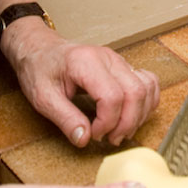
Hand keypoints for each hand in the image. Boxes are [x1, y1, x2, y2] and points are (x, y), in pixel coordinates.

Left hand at [1, 17, 159, 146]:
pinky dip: (147, 102)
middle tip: (110, 138)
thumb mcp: (42, 97)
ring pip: (146, 88)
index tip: (94, 135)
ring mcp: (117, 60)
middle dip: (127, 123)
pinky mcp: (122, 66)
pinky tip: (133, 115)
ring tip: (120, 130)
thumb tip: (84, 139)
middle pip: (135, 92)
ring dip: (139, 115)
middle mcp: (106, 58)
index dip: (107, 123)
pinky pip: (148, 82)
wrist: (40, 49)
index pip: (112, 96)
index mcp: (85, 62)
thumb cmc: (40, 68)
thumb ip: (64, 119)